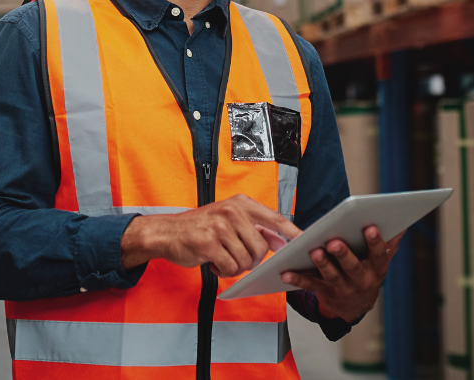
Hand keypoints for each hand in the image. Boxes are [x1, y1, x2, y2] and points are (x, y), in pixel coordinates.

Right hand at [121, 195, 300, 276]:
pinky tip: (212, 261)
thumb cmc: (200, 228)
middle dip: (251, 259)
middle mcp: (232, 211)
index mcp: (240, 203)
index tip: (306, 242)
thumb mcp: (229, 220)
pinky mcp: (208, 242)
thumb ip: (254, 228)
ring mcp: (220, 226)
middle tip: (234, 255)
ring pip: (246, 260)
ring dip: (235, 266)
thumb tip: (280, 240)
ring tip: (220, 256)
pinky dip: (223, 271)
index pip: (274, 217)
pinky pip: (230, 268)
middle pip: (261, 247)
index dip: (292, 232)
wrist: (167, 232)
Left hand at [280, 225, 402, 323]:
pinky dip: (297, 279)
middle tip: (334, 241)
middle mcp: (360, 280)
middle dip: (344, 254)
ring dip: (322, 264)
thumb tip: (401, 225)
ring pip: (331, 276)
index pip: (378, 255)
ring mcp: (342, 287)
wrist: (356, 306)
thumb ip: (389, 243)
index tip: (370, 227)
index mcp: (376, 269)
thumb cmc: (367, 271)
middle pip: (352, 267)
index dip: (375, 242)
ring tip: (314, 251)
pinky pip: (310, 284)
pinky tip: (286, 273)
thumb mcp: (380, 260)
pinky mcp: (324, 291)